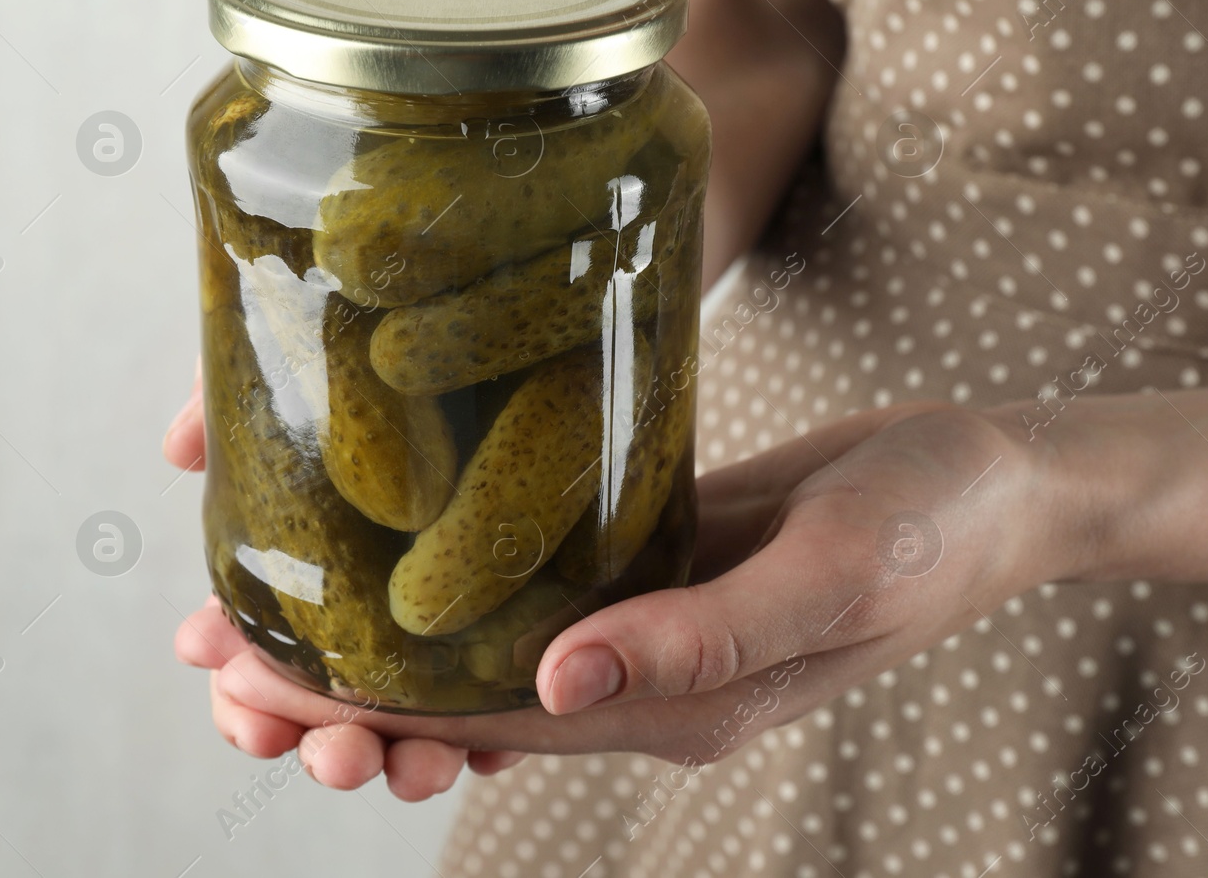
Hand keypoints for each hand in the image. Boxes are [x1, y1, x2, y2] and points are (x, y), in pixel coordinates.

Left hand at [165, 372, 1084, 799]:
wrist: (995, 478)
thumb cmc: (933, 527)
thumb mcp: (834, 577)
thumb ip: (706, 637)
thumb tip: (558, 691)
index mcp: (681, 703)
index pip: (492, 730)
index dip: (366, 714)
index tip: (253, 689)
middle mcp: (647, 672)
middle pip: (467, 706)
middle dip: (340, 693)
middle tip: (212, 656)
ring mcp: (648, 614)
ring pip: (487, 649)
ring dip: (377, 639)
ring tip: (264, 606)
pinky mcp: (656, 552)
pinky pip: (539, 578)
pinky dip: (454, 581)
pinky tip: (389, 546)